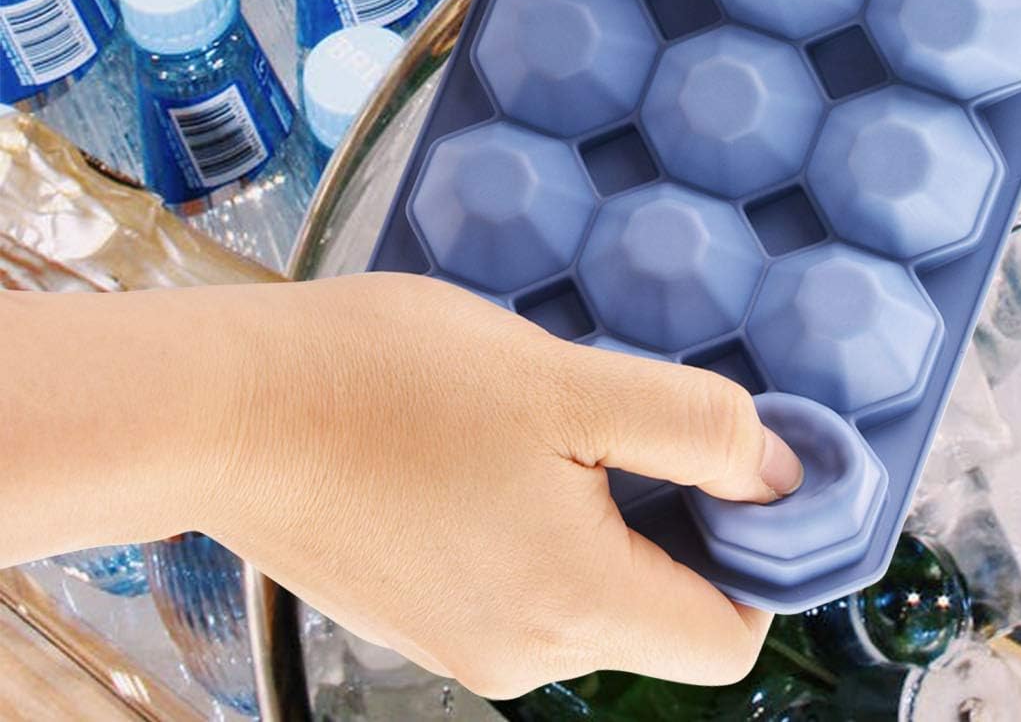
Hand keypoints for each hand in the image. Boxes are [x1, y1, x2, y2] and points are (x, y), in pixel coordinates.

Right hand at [201, 274, 801, 696]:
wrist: (224, 406)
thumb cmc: (394, 382)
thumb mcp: (571, 384)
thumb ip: (695, 431)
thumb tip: (782, 476)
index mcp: (572, 608)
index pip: (726, 639)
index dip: (758, 552)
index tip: (741, 465)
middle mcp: (519, 653)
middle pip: (659, 613)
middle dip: (677, 518)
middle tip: (633, 415)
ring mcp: (460, 643)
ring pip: (590, 589)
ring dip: (604, 510)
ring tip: (550, 421)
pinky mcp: (418, 613)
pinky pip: (524, 579)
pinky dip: (541, 519)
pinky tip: (496, 445)